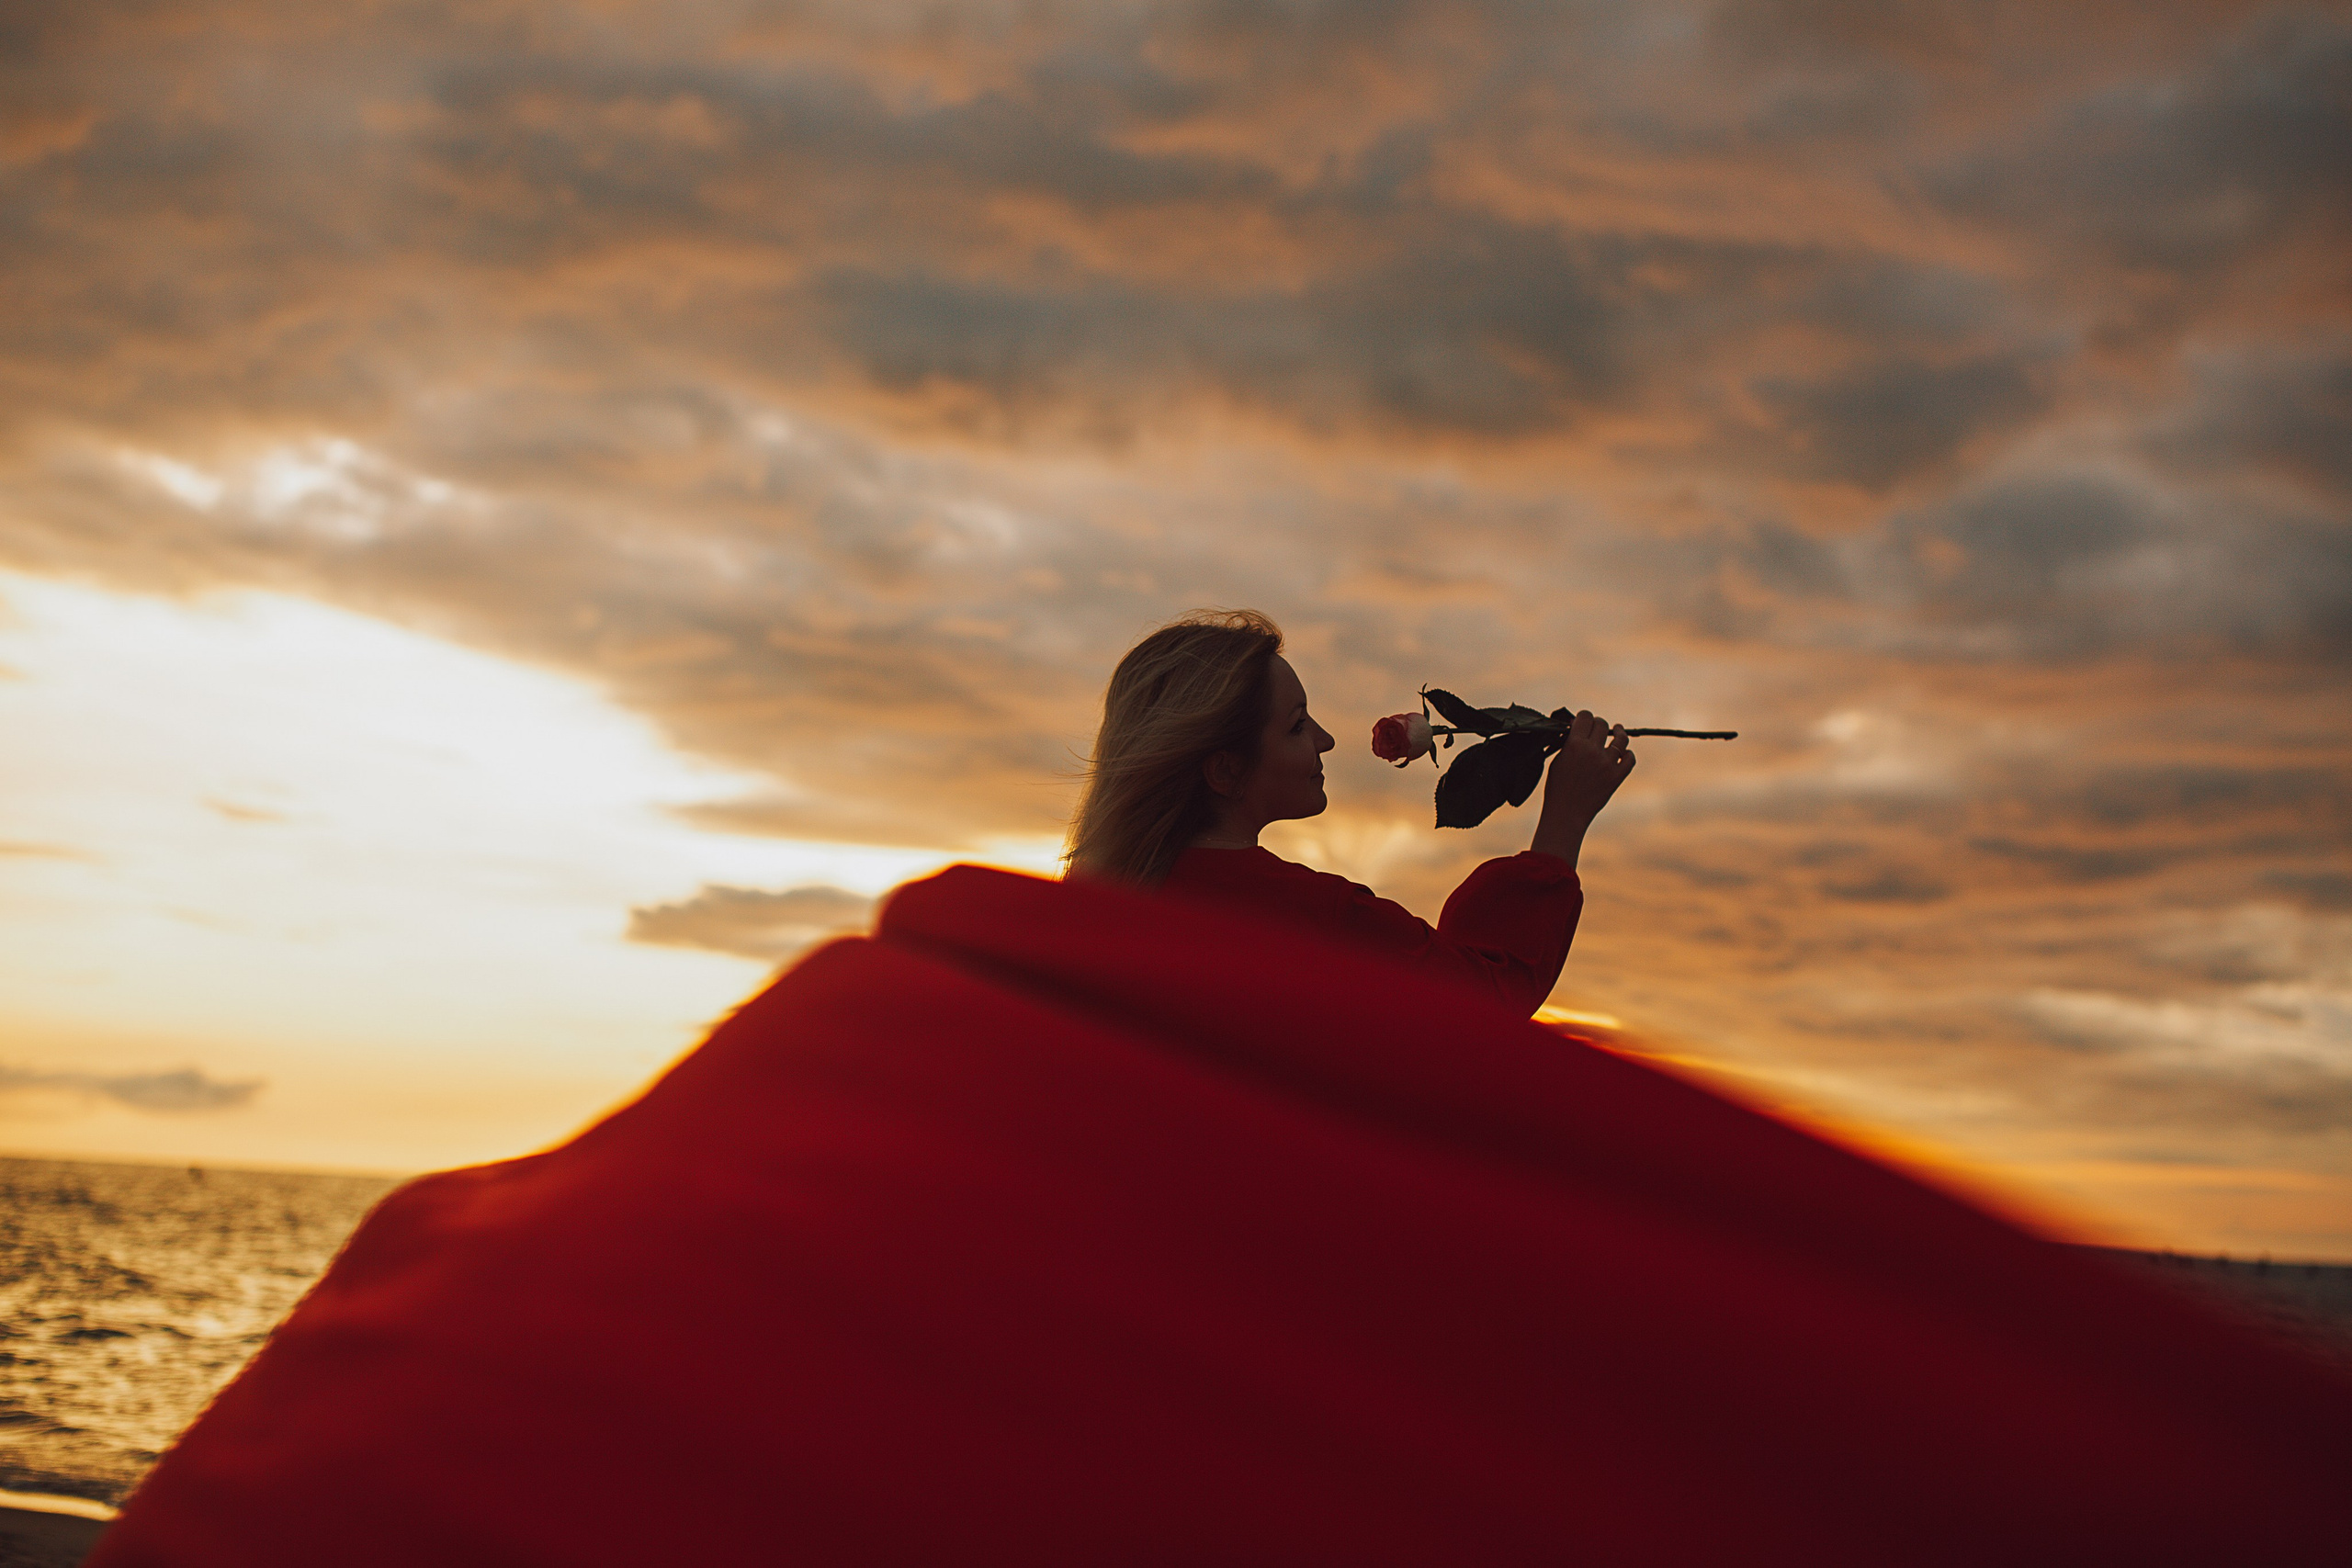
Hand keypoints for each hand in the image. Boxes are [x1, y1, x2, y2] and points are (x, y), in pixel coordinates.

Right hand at [1530, 711, 1633, 866]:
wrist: (1566, 814)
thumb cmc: (1557, 788)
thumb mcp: (1557, 760)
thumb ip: (1569, 743)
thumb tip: (1576, 729)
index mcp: (1575, 744)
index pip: (1585, 716)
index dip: (1584, 716)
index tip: (1582, 720)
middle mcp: (1593, 751)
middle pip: (1603, 724)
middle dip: (1598, 725)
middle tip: (1596, 730)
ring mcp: (1608, 764)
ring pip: (1621, 739)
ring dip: (1619, 733)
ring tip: (1618, 731)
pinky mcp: (1617, 777)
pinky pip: (1630, 759)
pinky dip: (1628, 754)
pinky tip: (1625, 753)